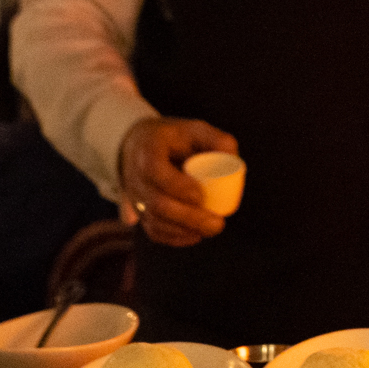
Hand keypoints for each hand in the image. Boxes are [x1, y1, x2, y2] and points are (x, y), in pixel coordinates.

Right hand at [118, 117, 237, 246]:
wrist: (140, 145)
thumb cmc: (174, 137)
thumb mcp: (194, 129)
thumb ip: (217, 140)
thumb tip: (233, 159)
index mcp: (147, 150)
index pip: (155, 172)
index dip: (178, 187)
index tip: (201, 196)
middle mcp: (135, 176)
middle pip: (156, 204)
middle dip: (189, 218)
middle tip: (218, 223)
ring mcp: (135, 196)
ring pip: (154, 221)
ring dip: (184, 230)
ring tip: (211, 229)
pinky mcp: (139, 211)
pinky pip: (152, 230)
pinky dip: (174, 238)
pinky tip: (195, 236)